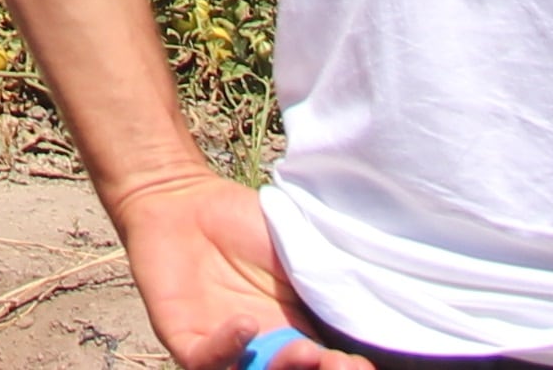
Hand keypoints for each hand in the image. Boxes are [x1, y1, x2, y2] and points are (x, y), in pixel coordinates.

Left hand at [110, 171, 359, 369]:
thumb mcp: (298, 252)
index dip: (346, 367)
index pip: (325, 362)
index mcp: (296, 331)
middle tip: (341, 363)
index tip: (364, 361)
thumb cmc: (244, 222)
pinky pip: (207, 361)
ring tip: (304, 350)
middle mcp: (264, 348)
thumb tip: (369, 309)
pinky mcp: (187, 340)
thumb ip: (325, 284)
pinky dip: (228, 349)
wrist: (184, 198)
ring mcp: (227, 348)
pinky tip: (246, 324)